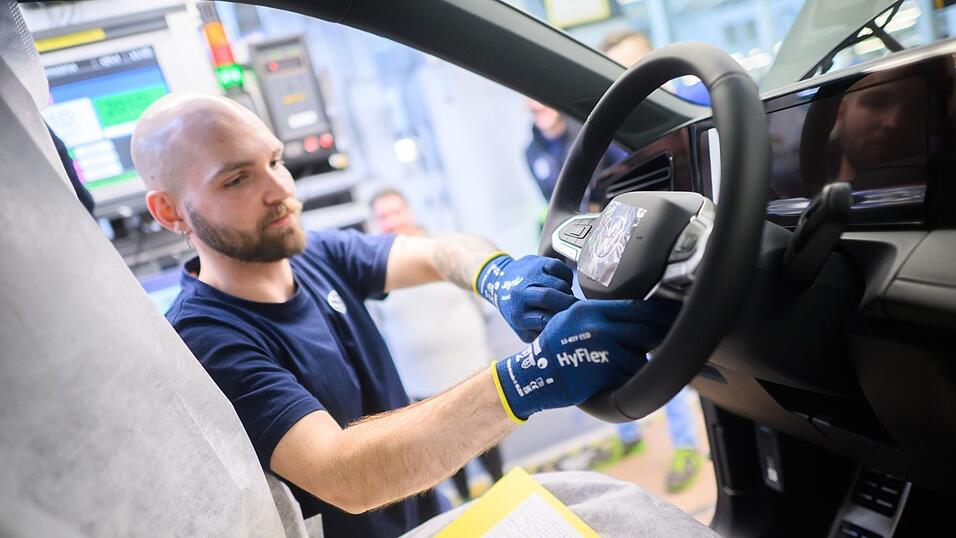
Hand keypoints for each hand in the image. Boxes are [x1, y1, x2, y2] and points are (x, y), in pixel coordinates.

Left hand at [474, 254, 576, 341]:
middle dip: (568, 305)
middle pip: (551, 297)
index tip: (567, 322)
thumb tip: (563, 333)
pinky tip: (562, 284)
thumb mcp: (525, 331)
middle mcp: (520, 293)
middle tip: (576, 310)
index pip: (545, 319)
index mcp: (517, 314)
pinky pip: (562, 269)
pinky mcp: (539, 261)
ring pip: (560, 285)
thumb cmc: (518, 310)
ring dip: (567, 293)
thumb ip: (542, 336)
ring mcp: (530, 275)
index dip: (560, 321)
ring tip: (565, 298)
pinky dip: (566, 278)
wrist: (501, 282)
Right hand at [491, 299, 679, 420]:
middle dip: (662, 336)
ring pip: (640, 357)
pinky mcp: (605, 375)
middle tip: (673, 337)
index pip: (635, 307)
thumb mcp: (570, 318)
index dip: (659, 311)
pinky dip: (631, 379)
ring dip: (642, 362)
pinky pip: (630, 376)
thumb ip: (597, 313)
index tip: (673, 313)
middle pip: (645, 331)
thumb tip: (630, 312)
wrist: (535, 375)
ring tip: (635, 364)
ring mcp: (603, 352)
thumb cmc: (553, 346)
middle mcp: (599, 328)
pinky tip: (623, 378)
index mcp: (591, 311)